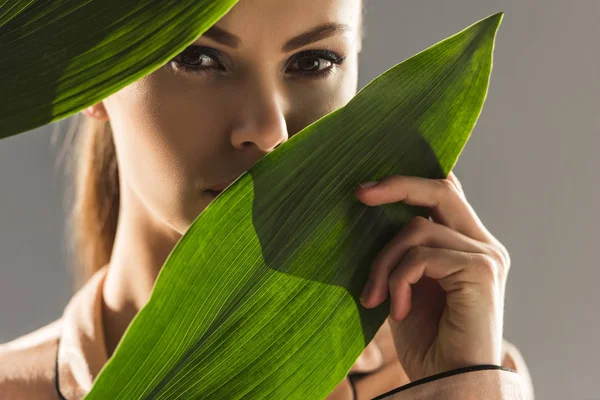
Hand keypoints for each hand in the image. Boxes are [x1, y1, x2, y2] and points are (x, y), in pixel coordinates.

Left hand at [354, 172, 509, 381]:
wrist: (449, 383)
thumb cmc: (427, 341)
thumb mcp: (407, 286)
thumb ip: (403, 252)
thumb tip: (373, 215)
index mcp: (467, 245)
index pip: (444, 195)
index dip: (409, 182)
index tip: (367, 189)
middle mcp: (483, 244)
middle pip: (440, 190)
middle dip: (396, 186)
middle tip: (360, 193)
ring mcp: (485, 255)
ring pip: (416, 228)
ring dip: (384, 263)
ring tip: (373, 298)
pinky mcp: (480, 269)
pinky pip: (420, 256)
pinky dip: (398, 281)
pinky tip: (398, 310)